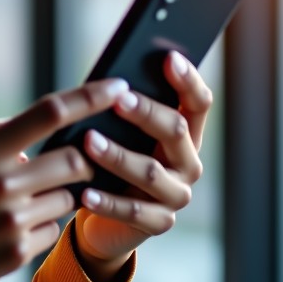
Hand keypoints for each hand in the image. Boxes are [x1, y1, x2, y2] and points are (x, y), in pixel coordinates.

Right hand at [0, 79, 130, 281]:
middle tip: (71, 161)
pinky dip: (41, 226)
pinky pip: (53, 231)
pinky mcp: (18, 254)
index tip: (118, 85)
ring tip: (18, 203)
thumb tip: (23, 131)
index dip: (90, 97)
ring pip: (66, 197)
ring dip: (54, 195)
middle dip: (80, 159)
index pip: (49, 113)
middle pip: (74, 160)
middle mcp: (2, 184)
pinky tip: (9, 231)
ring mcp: (12, 222)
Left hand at [72, 51, 212, 281]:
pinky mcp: (159, 223)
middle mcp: (188, 163)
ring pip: (151, 172)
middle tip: (118, 99)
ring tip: (89, 141)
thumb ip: (122, 109)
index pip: (197, 103)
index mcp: (185, 134)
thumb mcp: (119, 132)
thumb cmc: (110, 160)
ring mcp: (176, 195)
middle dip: (146, 113)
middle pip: (176, 131)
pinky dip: (107, 201)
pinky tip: (85, 192)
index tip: (169, 58)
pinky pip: (133, 211)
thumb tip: (108, 79)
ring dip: (118, 156)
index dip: (187, 80)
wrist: (105, 217)